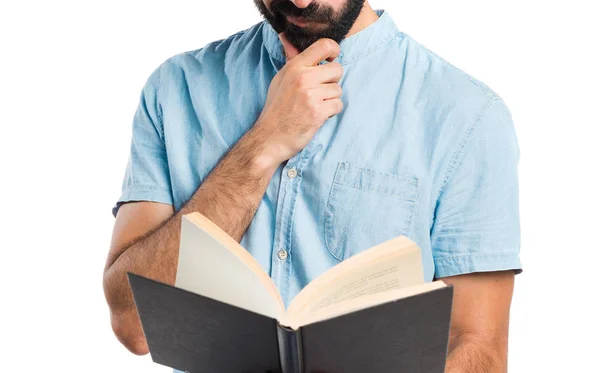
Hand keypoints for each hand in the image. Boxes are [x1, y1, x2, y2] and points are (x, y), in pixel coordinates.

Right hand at [252, 33, 343, 164]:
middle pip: (337, 69)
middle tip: (319, 92)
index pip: (324, 45)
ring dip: (330, 100)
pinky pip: (338, 105)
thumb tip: (285, 36)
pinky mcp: (318, 112)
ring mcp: (311, 95)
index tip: (331, 60)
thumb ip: (291, 59)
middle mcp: (303, 78)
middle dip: (332, 82)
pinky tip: (317, 116)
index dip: (334, 51)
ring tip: (314, 106)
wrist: (270, 137)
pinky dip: (331, 112)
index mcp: (295, 67)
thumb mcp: (280, 79)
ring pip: (338, 90)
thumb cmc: (276, 108)